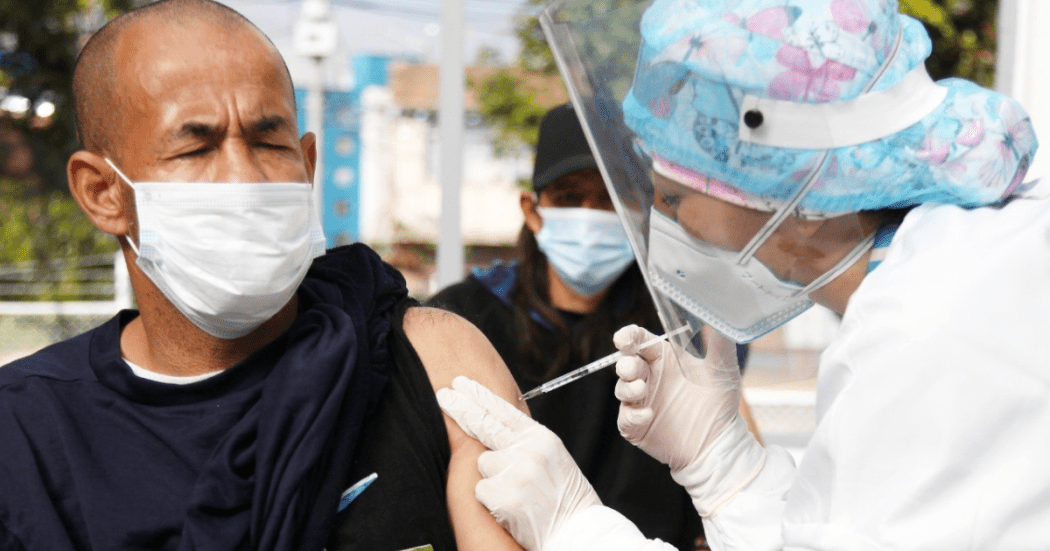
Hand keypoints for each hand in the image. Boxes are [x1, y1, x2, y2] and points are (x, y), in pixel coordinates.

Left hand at [437, 376, 600, 550]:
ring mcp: (516, 473)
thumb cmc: (563, 495)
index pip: (504, 410)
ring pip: (482, 463)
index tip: (460, 384)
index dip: (479, 395)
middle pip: (485, 424)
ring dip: (492, 476)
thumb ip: (525, 439)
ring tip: (517, 490)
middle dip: (461, 408)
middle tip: (443, 395)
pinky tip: (512, 504)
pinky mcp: (504, 496)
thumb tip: (495, 422)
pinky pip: (481, 489)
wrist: (576, 528)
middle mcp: (528, 450)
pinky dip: (491, 498)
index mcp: (541, 437)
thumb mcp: (551, 456)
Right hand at [613, 325, 763, 515]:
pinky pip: (625, 418)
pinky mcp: (637, 426)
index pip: (638, 340)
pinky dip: (632, 415)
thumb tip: (719, 315)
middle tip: (635, 368)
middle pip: (624, 362)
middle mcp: (650, 377)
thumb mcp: (723, 368)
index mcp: (663, 359)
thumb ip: (719, 341)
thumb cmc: (721, 403)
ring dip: (627, 387)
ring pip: (621, 388)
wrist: (720, 443)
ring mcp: (642, 402)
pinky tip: (648, 415)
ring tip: (643, 389)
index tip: (625, 339)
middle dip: (625, 363)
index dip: (628, 337)